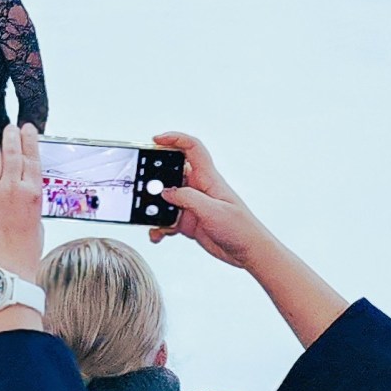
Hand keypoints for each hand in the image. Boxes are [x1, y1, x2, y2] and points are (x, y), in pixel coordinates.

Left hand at [0, 126, 45, 285]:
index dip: (29, 140)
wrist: (5, 269)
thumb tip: (23, 189)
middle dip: (10, 136)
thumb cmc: (23, 252)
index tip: (27, 129)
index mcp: (33, 193)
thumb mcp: (37, 221)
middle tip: (7, 128)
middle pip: (12, 152)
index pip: (32, 158)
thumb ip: (30, 201)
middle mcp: (13, 188)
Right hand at [149, 131, 272, 269]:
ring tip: (149, 219)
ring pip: (164, 199)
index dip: (174, 139)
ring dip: (153, 209)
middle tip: (141, 189)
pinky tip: (157, 234)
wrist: (248, 252)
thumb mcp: (213, 211)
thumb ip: (187, 198)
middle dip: (153, 179)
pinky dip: (158, 226)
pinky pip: (166, 219)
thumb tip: (165, 192)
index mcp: (208, 179)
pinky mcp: (188, 221)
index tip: (155, 140)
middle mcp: (198, 189)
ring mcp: (192, 205)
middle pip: (170, 173)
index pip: (192, 149)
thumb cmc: (240, 228)